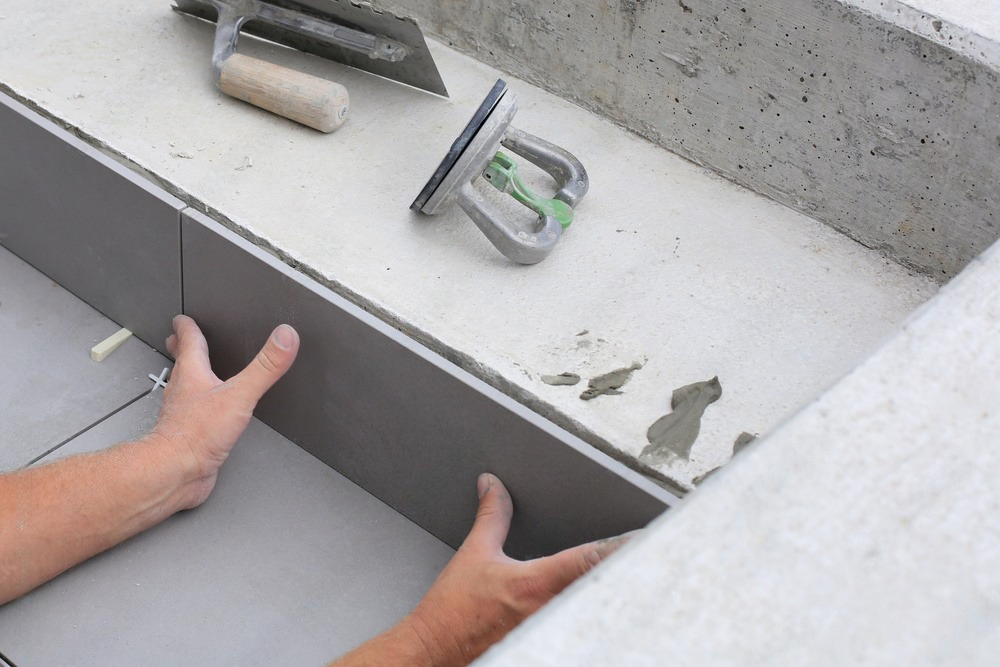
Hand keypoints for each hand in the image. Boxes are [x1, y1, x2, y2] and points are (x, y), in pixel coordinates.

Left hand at [152, 315, 299, 508]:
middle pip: (182, 362)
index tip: (184, 319)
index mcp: (193, 374)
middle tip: (179, 339)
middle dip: (182, 349)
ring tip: (196, 371)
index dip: (188, 327)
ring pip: (186, 386)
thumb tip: (285, 337)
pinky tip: (208, 413)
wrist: (175, 471)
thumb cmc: (195, 435)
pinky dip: (199, 405)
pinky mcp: (189, 435)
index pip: (189, 342)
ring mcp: (184, 413)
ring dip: (190, 375)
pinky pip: (194, 413)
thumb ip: (265, 366)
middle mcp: (184, 391)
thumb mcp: (239, 395)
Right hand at [402, 474, 632, 665]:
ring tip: (631, 580)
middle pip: (602, 588)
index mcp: (536, 582)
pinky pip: (575, 628)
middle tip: (652, 555)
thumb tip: (492, 484)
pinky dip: (586, 615)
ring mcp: (548, 632)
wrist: (434, 650)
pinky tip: (594, 608)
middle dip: (624, 571)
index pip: (592, 558)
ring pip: (592, 610)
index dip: (624, 546)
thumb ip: (492, 516)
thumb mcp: (474, 554)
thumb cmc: (452, 611)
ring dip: (607, 593)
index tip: (647, 536)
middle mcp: (549, 610)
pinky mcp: (544, 646)